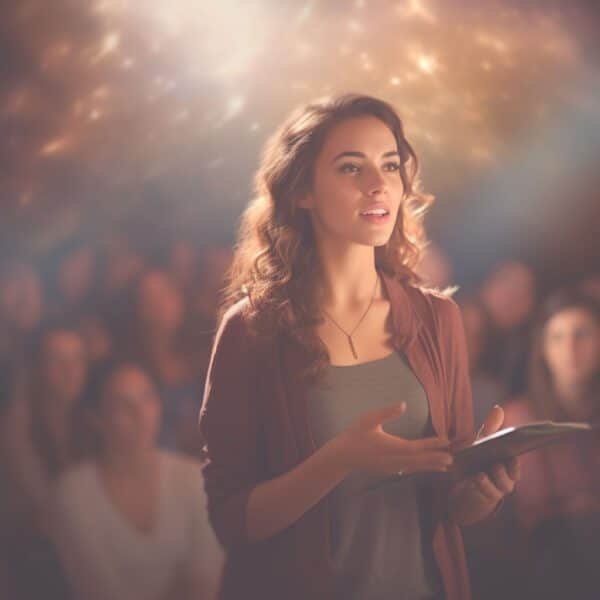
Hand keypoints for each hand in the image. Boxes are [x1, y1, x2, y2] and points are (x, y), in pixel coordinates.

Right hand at [330, 402, 452, 475]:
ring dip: (431, 465)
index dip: (431, 444)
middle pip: (419, 460)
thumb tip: (403, 404)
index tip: (445, 441)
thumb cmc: (355, 435)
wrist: (343, 455)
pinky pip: (410, 470)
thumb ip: (386, 412)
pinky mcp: (390, 470)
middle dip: (435, 458)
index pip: (415, 447)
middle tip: (452, 457)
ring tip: (447, 465)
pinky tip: (430, 468)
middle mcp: (393, 460)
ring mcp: (392, 467)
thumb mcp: (368, 419)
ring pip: (415, 467)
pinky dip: (422, 469)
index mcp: (390, 446)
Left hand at [449, 405, 520, 525]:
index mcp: (509, 463)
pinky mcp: (488, 496)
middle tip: (496, 463)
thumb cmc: (481, 457)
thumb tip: (498, 408)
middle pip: (512, 477)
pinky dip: (483, 485)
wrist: (470, 480)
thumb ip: (491, 427)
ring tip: (481, 472)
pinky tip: (476, 476)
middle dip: (505, 471)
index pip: (516, 463)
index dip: (515, 460)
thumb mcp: (483, 441)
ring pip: (504, 487)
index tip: (511, 453)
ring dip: (494, 479)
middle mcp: (508, 477)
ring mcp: (499, 488)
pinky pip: (489, 494)